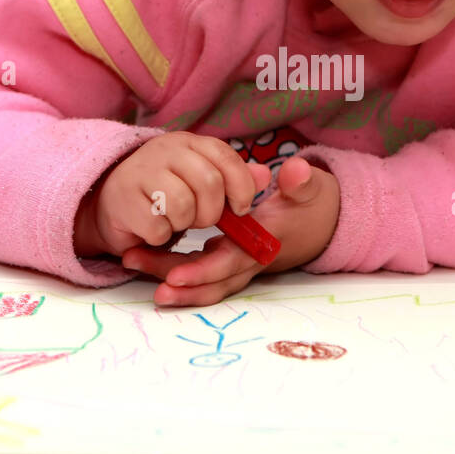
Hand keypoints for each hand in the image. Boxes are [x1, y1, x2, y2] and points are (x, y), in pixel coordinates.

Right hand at [74, 132, 270, 258]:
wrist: (113, 203)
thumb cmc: (166, 193)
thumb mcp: (202, 181)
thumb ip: (234, 179)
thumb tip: (265, 176)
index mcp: (188, 142)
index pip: (225, 157)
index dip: (241, 186)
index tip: (240, 208)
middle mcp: (164, 150)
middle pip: (209, 183)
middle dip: (212, 212)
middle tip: (201, 219)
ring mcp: (140, 172)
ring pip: (184, 206)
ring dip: (184, 224)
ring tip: (173, 220)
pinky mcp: (123, 200)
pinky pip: (158, 227)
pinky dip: (161, 236)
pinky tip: (152, 228)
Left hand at [122, 155, 339, 306]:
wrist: (322, 225)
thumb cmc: (312, 206)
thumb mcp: (312, 190)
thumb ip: (302, 182)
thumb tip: (295, 172)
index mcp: (264, 244)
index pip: (230, 263)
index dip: (203, 271)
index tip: (174, 275)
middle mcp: (249, 261)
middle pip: (208, 279)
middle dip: (173, 280)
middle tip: (135, 263)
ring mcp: (238, 264)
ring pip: (203, 281)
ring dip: (169, 278)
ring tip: (132, 262)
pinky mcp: (229, 262)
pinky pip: (202, 276)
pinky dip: (177, 276)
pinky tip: (146, 263)